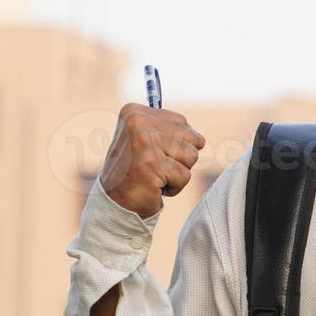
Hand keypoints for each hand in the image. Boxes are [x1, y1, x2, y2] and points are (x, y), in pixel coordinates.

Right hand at [98, 103, 206, 217]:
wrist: (115, 203)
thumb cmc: (135, 171)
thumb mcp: (147, 140)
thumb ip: (170, 131)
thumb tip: (200, 139)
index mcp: (134, 112)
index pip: (183, 122)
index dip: (177, 144)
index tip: (152, 153)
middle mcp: (138, 122)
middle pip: (192, 138)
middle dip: (181, 158)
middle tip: (156, 166)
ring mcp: (145, 143)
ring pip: (191, 156)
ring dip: (178, 172)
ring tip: (156, 175)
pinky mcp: (153, 165)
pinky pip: (185, 176)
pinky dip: (175, 186)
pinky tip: (155, 186)